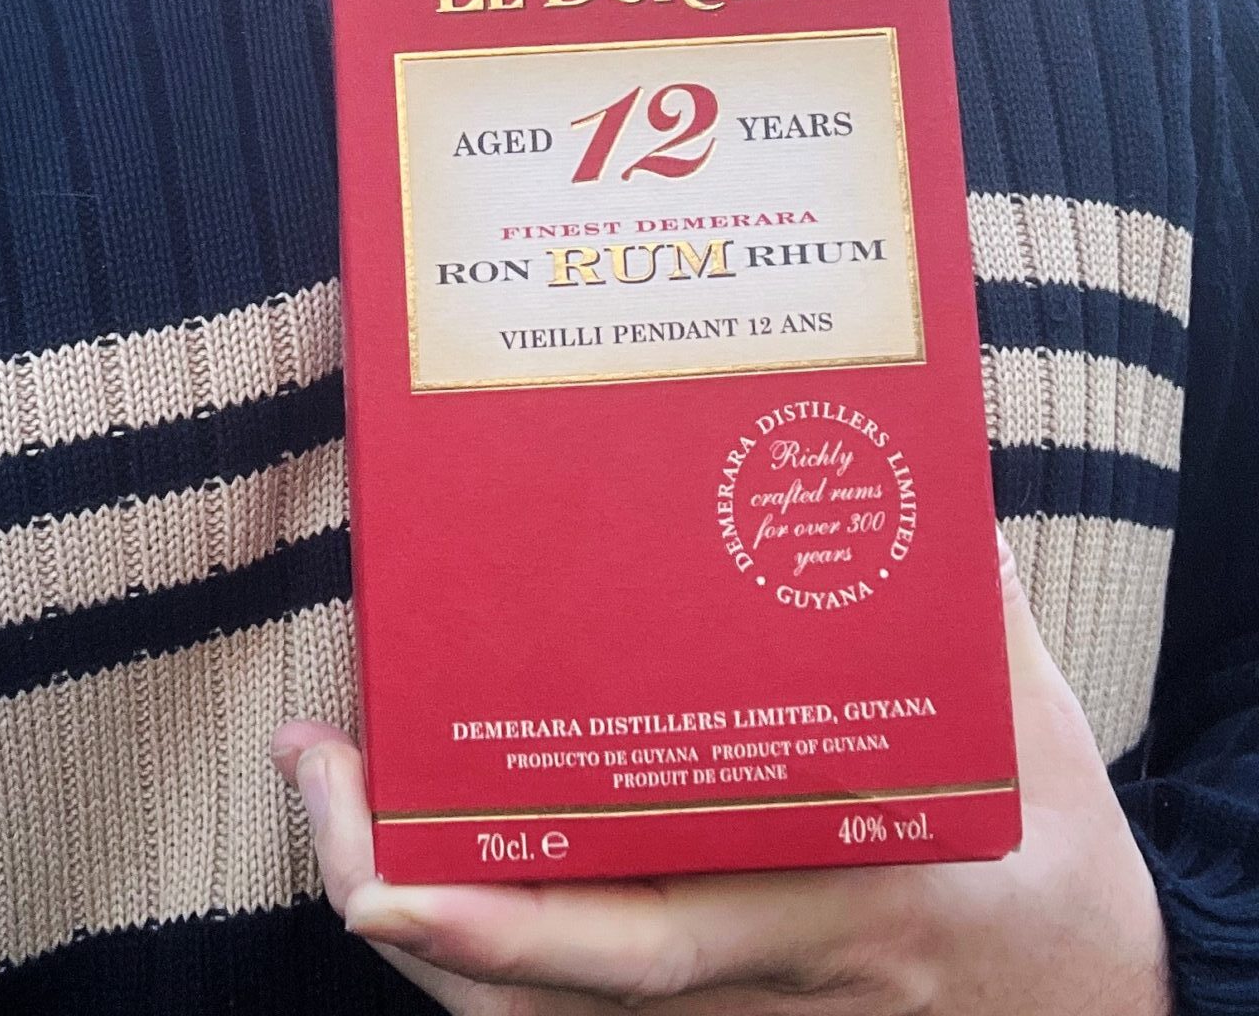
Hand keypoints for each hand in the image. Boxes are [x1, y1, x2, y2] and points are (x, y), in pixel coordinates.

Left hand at [273, 539, 1170, 1012]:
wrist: (1099, 1003)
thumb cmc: (1057, 858)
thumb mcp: (1027, 720)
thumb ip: (958, 596)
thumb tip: (897, 454)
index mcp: (826, 901)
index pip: (643, 946)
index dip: (505, 925)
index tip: (387, 870)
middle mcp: (757, 979)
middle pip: (538, 1003)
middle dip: (399, 896)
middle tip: (313, 767)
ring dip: (411, 916)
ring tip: (328, 783)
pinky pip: (564, 1014)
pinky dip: (475, 941)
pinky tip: (414, 838)